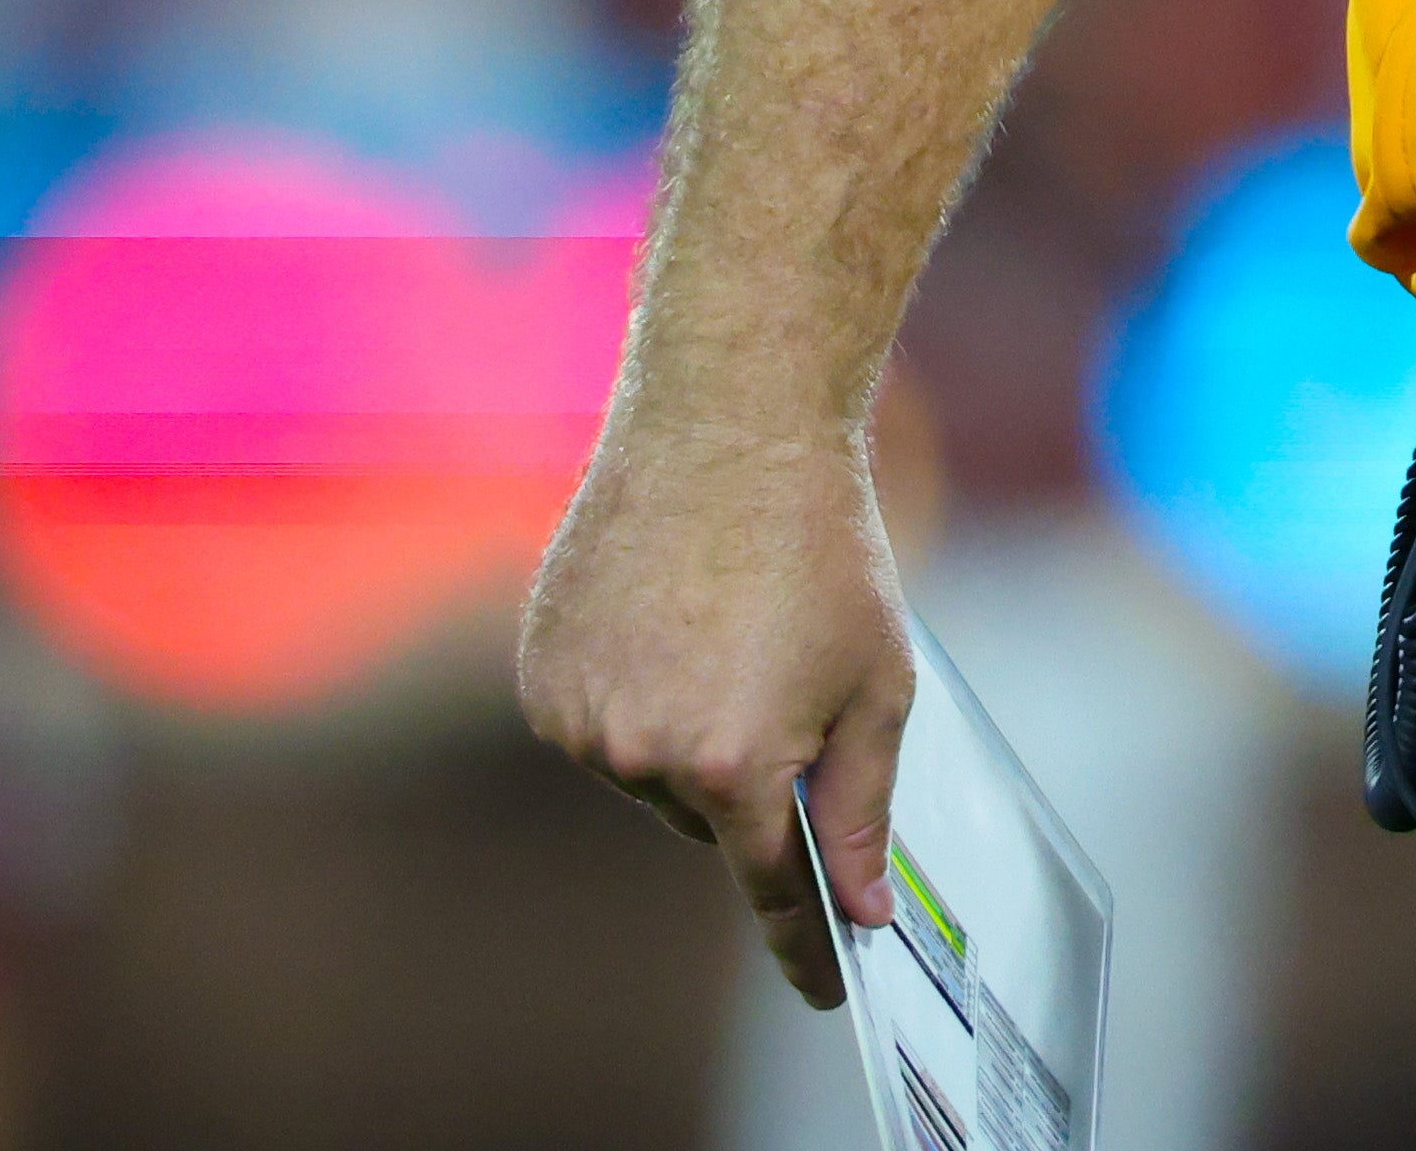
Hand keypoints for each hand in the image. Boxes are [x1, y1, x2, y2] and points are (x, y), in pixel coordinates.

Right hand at [517, 401, 915, 1005]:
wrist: (728, 431)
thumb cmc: (823, 552)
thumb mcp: (877, 684)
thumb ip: (861, 809)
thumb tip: (862, 907)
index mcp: (731, 766)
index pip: (770, 889)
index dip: (805, 943)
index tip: (828, 985)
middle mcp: (640, 757)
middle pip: (709, 818)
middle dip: (752, 776)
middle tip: (784, 682)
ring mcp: (578, 719)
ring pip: (648, 771)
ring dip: (687, 731)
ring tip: (727, 632)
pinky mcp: (538, 675)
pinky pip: (596, 721)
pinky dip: (634, 692)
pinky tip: (671, 618)